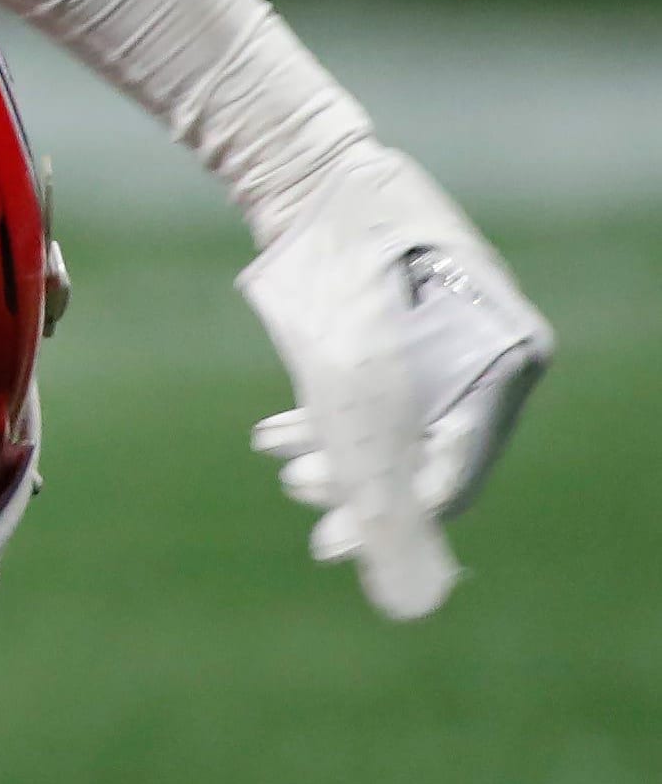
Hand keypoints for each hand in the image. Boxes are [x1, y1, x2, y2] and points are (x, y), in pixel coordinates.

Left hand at [236, 152, 552, 618]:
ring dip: (331, 447)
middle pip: (420, 445)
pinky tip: (277, 427)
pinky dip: (326, 410)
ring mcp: (446, 323)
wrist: (305, 177)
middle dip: (352, 483)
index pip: (452, 477)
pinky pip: (372, 378)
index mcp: (508, 367)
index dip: (388, 524)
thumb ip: (382, 506)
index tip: (328, 545)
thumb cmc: (340, 289)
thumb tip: (413, 605)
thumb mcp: (355, 409)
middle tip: (296, 495)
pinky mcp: (401, 307)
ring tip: (275, 453)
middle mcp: (489, 346)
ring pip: (389, 413)